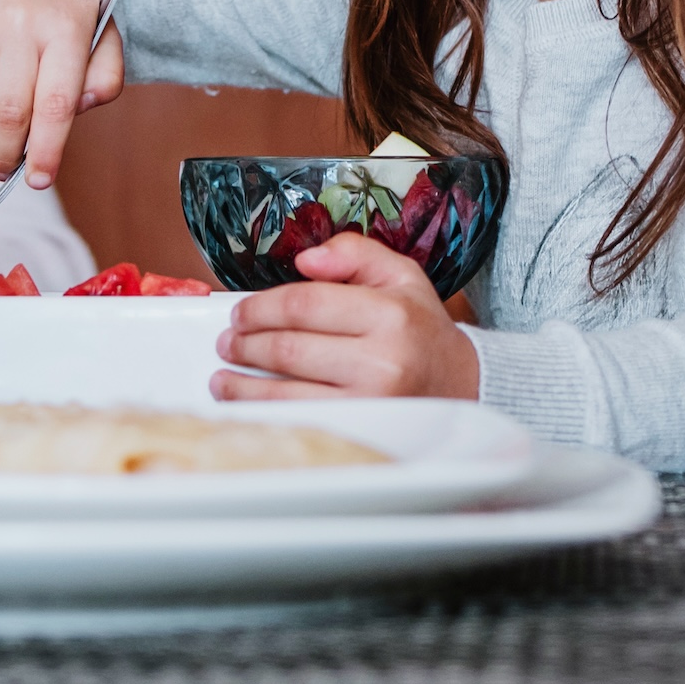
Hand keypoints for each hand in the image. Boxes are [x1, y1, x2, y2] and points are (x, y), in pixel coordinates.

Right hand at [0, 0, 125, 188]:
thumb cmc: (60, 5)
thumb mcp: (101, 30)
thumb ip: (106, 75)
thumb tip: (83, 109)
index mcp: (64, 25)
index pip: (55, 102)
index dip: (46, 150)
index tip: (40, 179)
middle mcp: (17, 25)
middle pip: (10, 114)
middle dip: (12, 154)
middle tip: (15, 170)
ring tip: (1, 146)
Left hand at [213, 234, 481, 400]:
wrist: (459, 384)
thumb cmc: (420, 328)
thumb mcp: (400, 275)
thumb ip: (354, 253)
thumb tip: (305, 259)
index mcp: (391, 314)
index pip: (305, 305)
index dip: (261, 307)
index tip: (241, 312)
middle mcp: (383, 360)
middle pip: (289, 348)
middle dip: (246, 343)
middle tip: (228, 340)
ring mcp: (371, 402)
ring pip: (286, 390)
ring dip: (243, 383)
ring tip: (224, 373)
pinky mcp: (361, 431)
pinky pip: (298, 418)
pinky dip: (262, 411)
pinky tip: (245, 401)